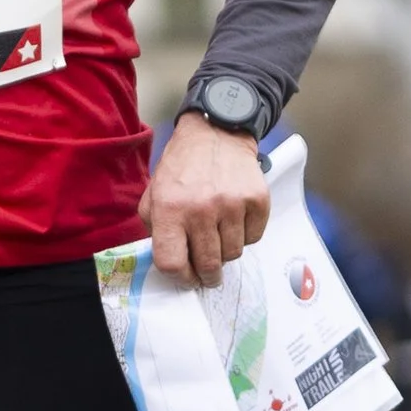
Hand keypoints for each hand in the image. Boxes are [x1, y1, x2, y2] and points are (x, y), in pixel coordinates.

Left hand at [146, 112, 270, 287]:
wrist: (216, 133)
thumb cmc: (182, 167)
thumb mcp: (154, 194)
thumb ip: (156, 229)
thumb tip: (170, 263)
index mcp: (170, 209)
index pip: (172, 263)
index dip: (180, 277)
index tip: (186, 277)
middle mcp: (201, 209)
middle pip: (208, 265)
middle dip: (207, 276)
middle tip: (208, 275)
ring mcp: (232, 205)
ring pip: (232, 254)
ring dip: (225, 252)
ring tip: (218, 235)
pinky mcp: (257, 200)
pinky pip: (253, 238)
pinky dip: (244, 235)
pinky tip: (234, 220)